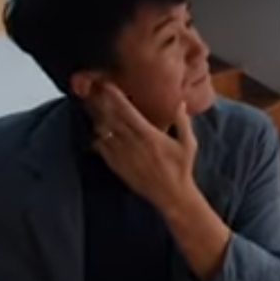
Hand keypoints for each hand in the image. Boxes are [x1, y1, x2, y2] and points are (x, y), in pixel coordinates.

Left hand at [89, 82, 198, 206]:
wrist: (171, 196)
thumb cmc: (181, 168)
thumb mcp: (188, 143)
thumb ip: (182, 121)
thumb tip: (180, 101)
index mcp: (149, 136)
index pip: (127, 112)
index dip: (115, 97)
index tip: (108, 84)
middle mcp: (132, 144)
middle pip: (110, 118)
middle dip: (100, 102)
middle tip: (93, 88)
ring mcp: (122, 156)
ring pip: (103, 131)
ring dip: (96, 116)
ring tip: (91, 103)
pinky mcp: (116, 166)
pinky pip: (100, 147)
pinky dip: (96, 136)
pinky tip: (96, 128)